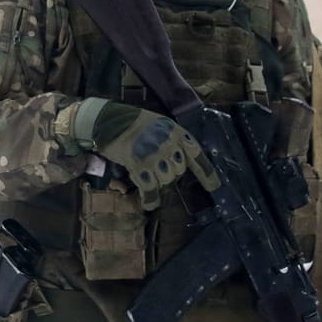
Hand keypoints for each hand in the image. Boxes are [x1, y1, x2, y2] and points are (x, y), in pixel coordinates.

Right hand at [70, 100, 219, 208]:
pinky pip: (150, 188)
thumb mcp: (158, 127)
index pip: (197, 154)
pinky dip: (150, 198)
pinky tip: (148, 202)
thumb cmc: (132, 123)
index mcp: (176, 131)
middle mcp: (168, 142)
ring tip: (147, 181)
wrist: (107, 119)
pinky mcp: (138, 163)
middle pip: (179, 171)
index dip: (206, 173)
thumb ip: (171, 142)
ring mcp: (154, 152)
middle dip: (169, 175)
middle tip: (155, 171)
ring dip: (157, 184)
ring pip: (165, 180)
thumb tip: (177, 164)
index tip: (215, 188)